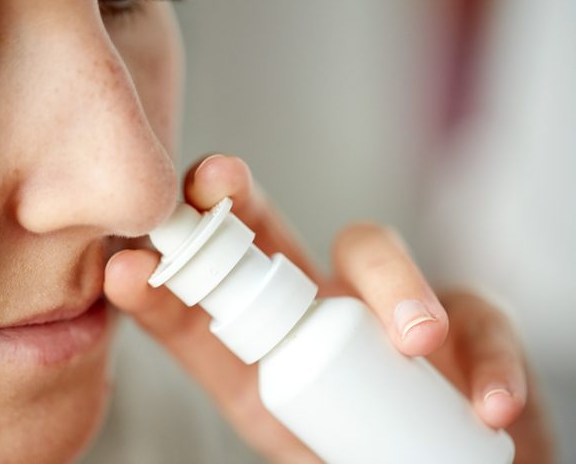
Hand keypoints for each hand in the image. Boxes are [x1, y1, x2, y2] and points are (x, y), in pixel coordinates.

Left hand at [104, 154, 551, 462]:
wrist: (432, 461)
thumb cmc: (342, 440)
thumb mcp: (268, 411)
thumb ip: (226, 370)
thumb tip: (137, 301)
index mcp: (265, 329)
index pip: (210, 280)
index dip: (175, 262)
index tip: (129, 260)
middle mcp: (318, 299)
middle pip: (273, 232)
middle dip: (238, 202)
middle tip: (217, 181)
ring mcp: (386, 301)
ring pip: (377, 255)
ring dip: (393, 287)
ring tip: (415, 344)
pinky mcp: (468, 323)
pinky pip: (481, 323)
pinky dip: (488, 362)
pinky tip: (487, 400)